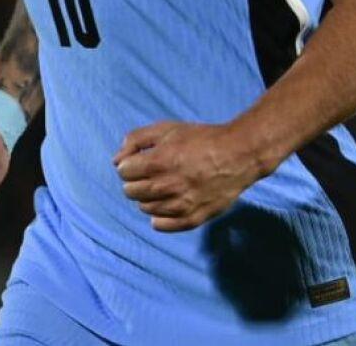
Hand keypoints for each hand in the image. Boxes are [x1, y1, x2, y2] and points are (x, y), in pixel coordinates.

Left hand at [113, 121, 267, 232]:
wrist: (238, 155)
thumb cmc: (201, 138)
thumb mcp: (167, 128)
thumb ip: (136, 140)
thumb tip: (117, 160)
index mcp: (160, 162)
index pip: (124, 172)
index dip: (129, 165)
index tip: (139, 161)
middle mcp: (168, 186)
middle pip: (131, 192)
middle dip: (135, 181)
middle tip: (149, 173)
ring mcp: (181, 205)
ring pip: (145, 208)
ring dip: (147, 197)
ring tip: (162, 185)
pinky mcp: (193, 218)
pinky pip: (162, 225)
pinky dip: (159, 217)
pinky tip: (165, 204)